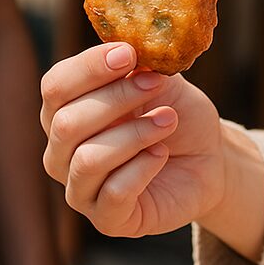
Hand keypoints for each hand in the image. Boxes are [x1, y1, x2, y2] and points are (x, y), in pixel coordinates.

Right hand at [41, 42, 226, 237]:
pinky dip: (142, 169)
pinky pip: (113, 193)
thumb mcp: (159, 82)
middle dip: (117, 99)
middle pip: (67, 122)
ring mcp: (79, 189)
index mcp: (64, 112)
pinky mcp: (107, 219)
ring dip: (135, 134)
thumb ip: (136, 66)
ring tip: (168, 121)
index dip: (88, 68)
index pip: (55, 87)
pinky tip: (161, 156)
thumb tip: (124, 44)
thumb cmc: (174, 117)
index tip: (129, 53)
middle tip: (156, 85)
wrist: (208, 162)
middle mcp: (61, 152)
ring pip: (88, 159)